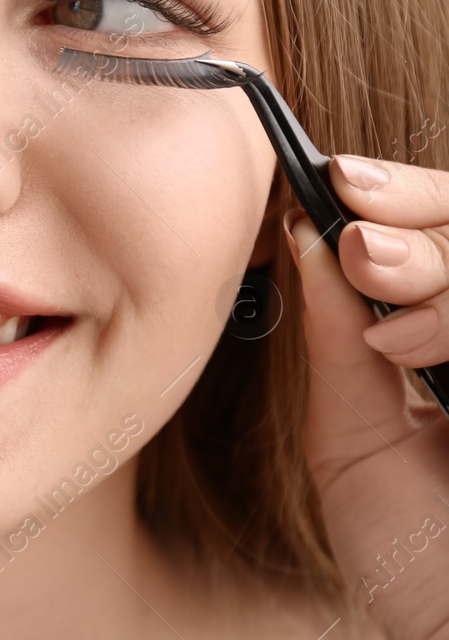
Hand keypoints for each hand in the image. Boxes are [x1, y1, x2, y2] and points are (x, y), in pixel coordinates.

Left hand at [292, 154, 448, 638]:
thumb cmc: (412, 557)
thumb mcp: (352, 438)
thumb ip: (335, 341)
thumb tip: (303, 236)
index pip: (447, 232)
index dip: (402, 194)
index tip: (335, 181)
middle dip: (417, 214)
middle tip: (355, 234)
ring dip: (438, 265)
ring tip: (377, 293)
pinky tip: (414, 348)